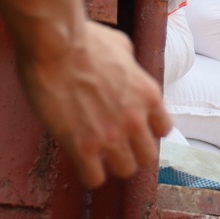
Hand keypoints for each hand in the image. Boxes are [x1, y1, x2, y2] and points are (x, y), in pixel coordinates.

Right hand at [19, 21, 172, 188]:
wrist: (56, 45)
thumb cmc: (84, 39)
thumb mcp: (122, 46)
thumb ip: (130, 65)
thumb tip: (125, 64)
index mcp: (149, 95)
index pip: (163, 130)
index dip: (145, 132)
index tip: (131, 130)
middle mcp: (136, 119)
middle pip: (147, 157)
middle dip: (131, 153)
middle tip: (112, 146)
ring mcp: (112, 135)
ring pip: (125, 171)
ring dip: (110, 165)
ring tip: (95, 156)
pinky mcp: (83, 146)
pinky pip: (95, 179)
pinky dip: (88, 174)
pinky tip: (78, 162)